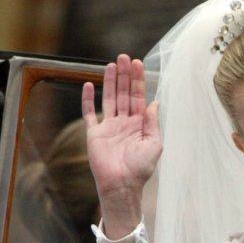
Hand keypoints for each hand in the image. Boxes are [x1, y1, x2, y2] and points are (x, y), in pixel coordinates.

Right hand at [82, 56, 160, 228]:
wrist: (121, 185)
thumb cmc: (140, 169)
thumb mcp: (154, 144)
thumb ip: (153, 123)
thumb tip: (154, 102)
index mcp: (139, 124)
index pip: (138, 97)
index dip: (138, 80)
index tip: (137, 63)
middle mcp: (124, 123)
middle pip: (124, 93)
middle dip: (124, 75)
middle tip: (124, 57)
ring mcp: (108, 127)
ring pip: (109, 98)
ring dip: (110, 82)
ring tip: (111, 64)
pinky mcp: (94, 134)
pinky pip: (90, 113)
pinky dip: (88, 99)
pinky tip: (90, 85)